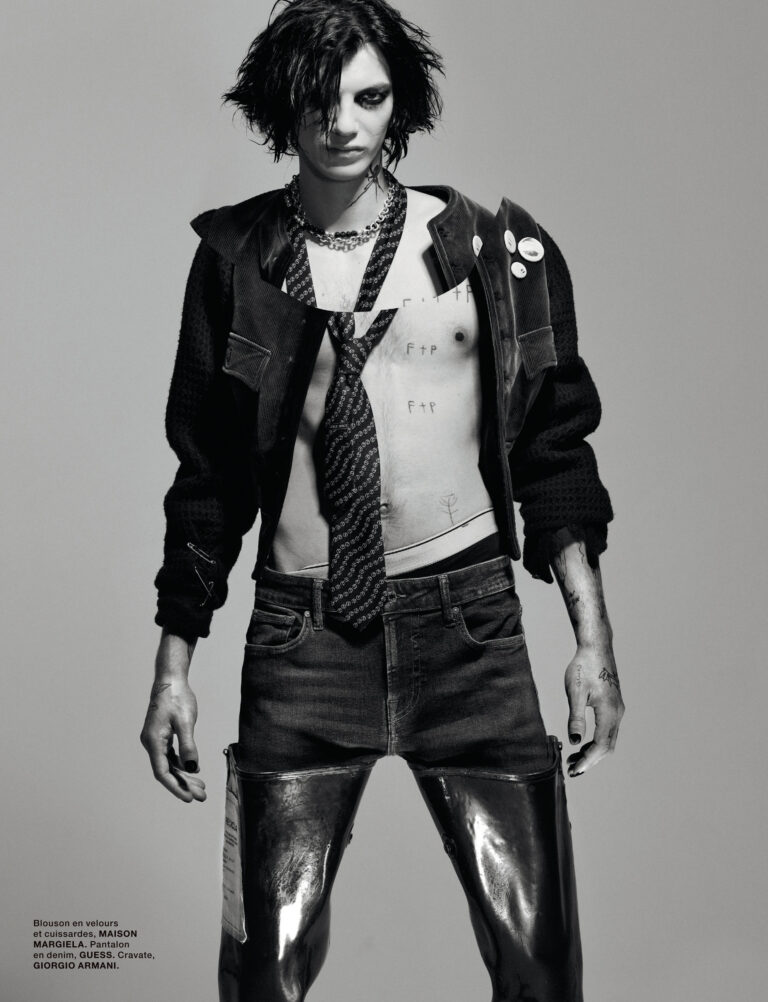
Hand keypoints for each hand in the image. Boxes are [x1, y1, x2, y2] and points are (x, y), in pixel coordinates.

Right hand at [140, 677, 206, 802]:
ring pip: (169, 764)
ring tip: (201, 787)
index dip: (176, 787)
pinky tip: (194, 770)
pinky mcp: (162, 736)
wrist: (170, 680)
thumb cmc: (177, 698)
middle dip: (184, 785)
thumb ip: (188, 745)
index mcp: (153, 741)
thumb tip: (192, 768)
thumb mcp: (185, 722)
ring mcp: (156, 740)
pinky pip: (170, 756)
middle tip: (202, 796)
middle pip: (167, 771)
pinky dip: (182, 764)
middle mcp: (151, 743)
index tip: (190, 798)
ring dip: (184, 776)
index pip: (162, 772)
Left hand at [564, 645, 623, 776]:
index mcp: (609, 712)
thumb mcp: (575, 692)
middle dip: (590, 760)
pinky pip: (608, 730)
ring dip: (593, 751)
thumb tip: (575, 741)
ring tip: (573, 759)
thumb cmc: (583, 667)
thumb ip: (576, 717)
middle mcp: (617, 713)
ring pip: (609, 740)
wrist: (596, 648)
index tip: (574, 770)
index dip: (588, 761)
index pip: (600, 746)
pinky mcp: (614, 706)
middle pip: (607, 747)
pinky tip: (582, 742)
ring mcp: (618, 710)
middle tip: (571, 769)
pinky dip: (596, 741)